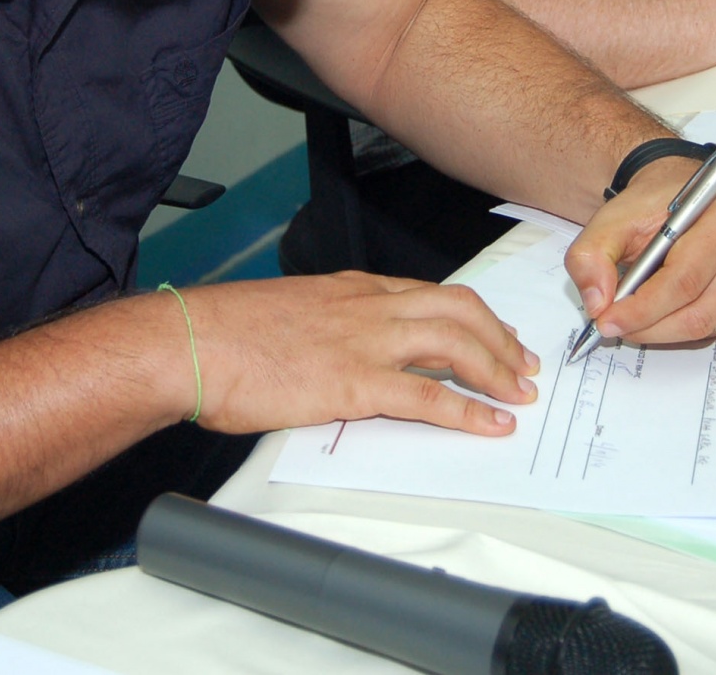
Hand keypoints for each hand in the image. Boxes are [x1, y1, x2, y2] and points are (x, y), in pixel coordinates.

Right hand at [180, 273, 540, 436]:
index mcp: (352, 290)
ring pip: (456, 345)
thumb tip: (336, 349)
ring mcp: (364, 343)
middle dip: (502, 339)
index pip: (433, 293)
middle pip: (460, 311)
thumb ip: (324, 324)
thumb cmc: (225, 333)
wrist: (191, 341)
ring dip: (497, 371)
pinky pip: (428, 396)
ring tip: (518, 396)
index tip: (498, 336)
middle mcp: (368, 308)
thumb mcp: (288, 313)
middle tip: (524, 366)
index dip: (476, 316)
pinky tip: (489, 424)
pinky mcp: (354, 383)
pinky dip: (468, 411)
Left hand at [565, 158, 715, 346]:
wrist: (682, 194)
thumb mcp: (611, 219)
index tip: (608, 321)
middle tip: (615, 326)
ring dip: (664, 332)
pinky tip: (663, 313)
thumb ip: (592, 256)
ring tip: (634, 320)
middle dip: (649, 326)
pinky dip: (684, 330)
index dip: (643, 309)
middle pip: (698, 310)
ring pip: (708, 325)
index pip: (684, 279)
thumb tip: (597, 303)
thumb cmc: (654, 206)